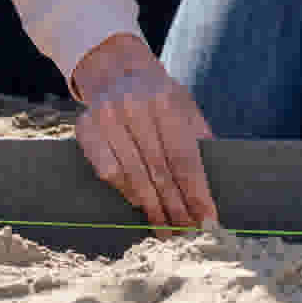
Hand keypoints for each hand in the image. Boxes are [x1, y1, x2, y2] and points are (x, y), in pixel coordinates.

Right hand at [71, 34, 218, 237]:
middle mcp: (133, 107)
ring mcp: (106, 118)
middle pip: (160, 171)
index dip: (196, 192)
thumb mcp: (184, 105)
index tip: (208, 219)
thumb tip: (216, 185)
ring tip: (167, 229)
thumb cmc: (158, 95)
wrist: (115, 69)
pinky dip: (125, 191)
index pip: (184, 157)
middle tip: (188, 233)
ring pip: (133, 176)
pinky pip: (108, 172)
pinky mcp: (85, 128)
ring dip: (152, 208)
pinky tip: (139, 204)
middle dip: (176, 207)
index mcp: (165, 101)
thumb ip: (198, 137)